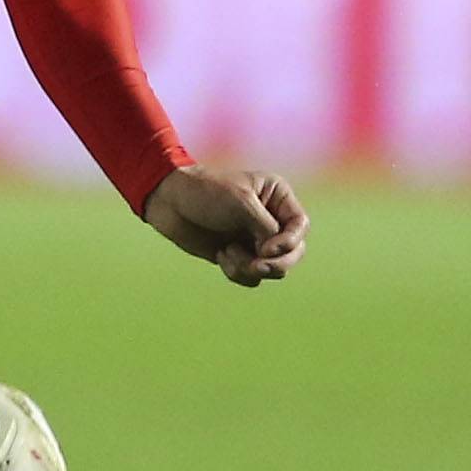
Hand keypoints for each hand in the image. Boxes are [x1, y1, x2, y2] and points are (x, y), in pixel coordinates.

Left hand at [141, 165, 307, 287]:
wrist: (169, 201)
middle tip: (256, 267)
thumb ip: (266, 229)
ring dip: (251, 267)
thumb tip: (276, 255)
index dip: (290, 242)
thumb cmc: (206, 193)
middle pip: (293, 252)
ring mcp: (255, 239)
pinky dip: (237, 271)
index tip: (267, 249)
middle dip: (276, 264)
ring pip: (273, 269)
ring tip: (228, 252)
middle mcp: (270, 219)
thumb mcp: (241, 204)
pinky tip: (220, 255)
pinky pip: (252, 277)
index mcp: (277, 197)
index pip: (300, 226)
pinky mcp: (239, 255)